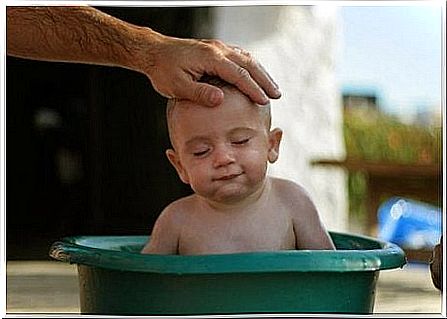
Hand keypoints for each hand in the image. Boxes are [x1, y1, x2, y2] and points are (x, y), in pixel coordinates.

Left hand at [135, 33, 280, 106]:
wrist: (154, 52)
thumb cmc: (163, 70)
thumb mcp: (177, 86)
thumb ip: (199, 93)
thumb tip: (220, 100)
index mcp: (211, 58)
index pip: (239, 74)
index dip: (253, 88)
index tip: (264, 101)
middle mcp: (217, 49)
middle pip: (249, 63)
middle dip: (264, 79)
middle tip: (277, 94)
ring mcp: (217, 47)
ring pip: (246, 58)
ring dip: (260, 72)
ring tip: (271, 87)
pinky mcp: (214, 49)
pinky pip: (238, 55)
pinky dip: (250, 66)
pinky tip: (254, 75)